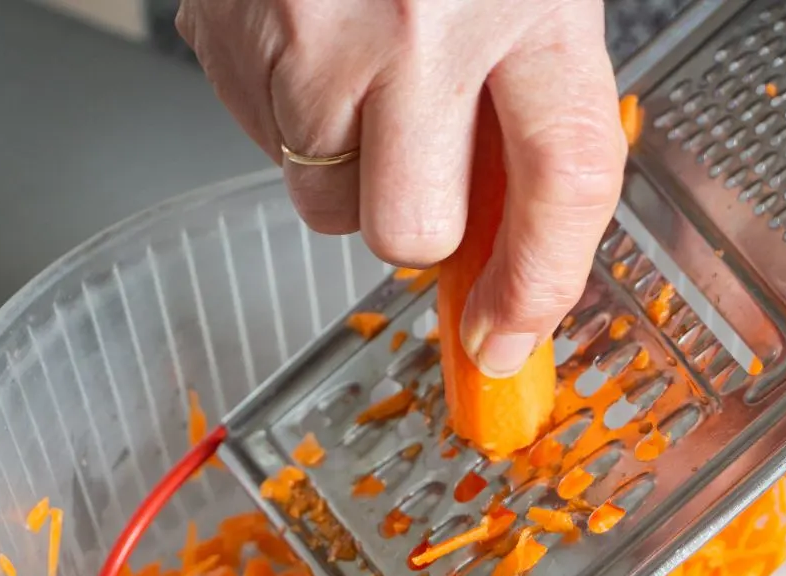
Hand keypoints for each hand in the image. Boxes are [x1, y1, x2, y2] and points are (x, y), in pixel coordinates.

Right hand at [177, 0, 624, 378]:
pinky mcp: (225, 32)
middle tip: (421, 163)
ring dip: (347, 164)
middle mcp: (415, 25)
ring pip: (322, 200)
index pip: (560, 183)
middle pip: (411, 231)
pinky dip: (287, 116)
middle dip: (420, 225)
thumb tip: (510, 230)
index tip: (514, 334)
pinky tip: (311, 41)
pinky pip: (257, 140)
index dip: (542, 282)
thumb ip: (535, 93)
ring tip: (362, 68)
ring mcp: (306, 32)